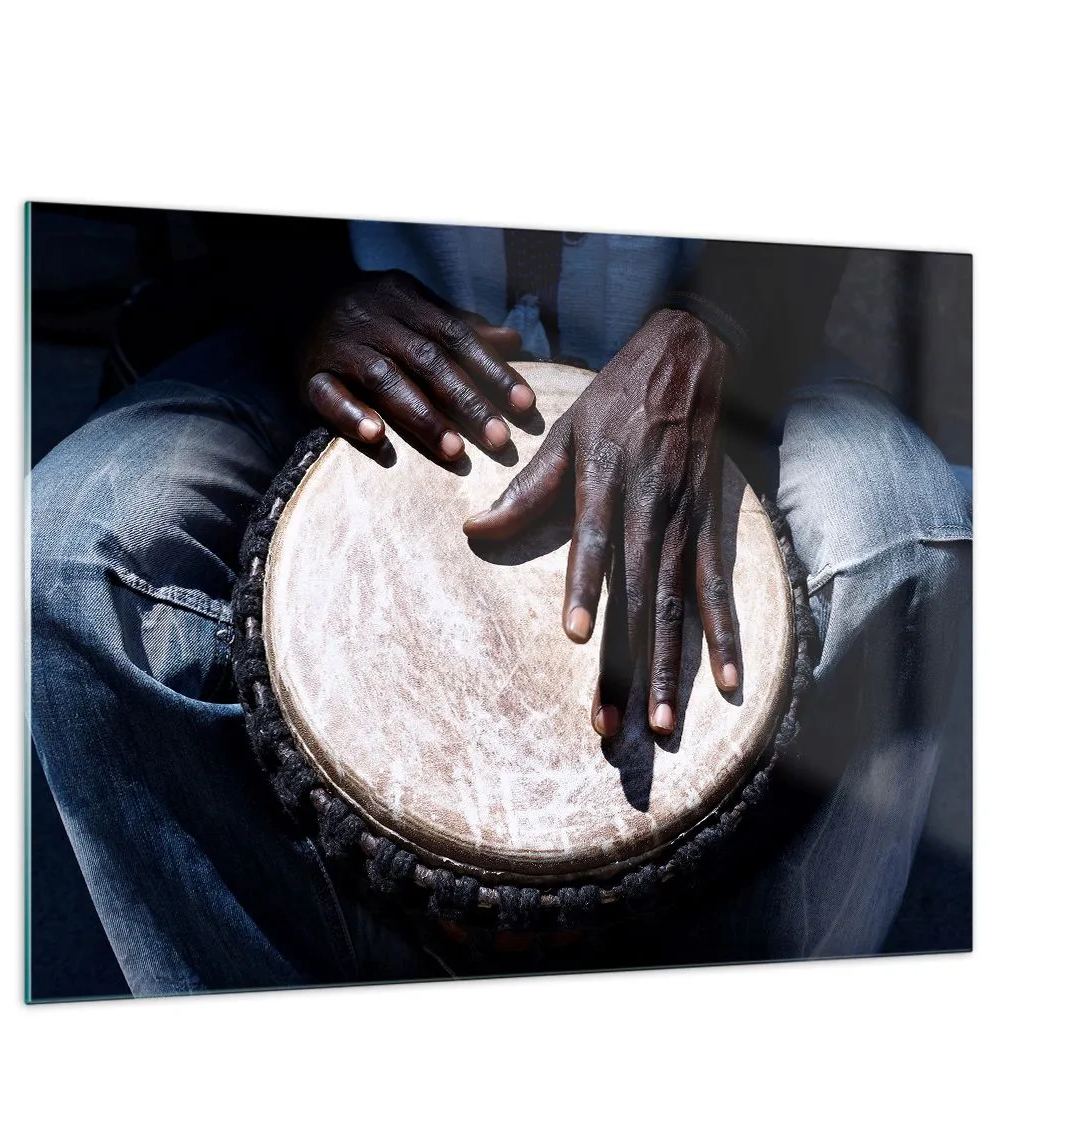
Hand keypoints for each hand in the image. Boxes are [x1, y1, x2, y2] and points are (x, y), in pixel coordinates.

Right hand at [301, 270, 535, 461]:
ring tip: (454, 450)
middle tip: (499, 439)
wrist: (295, 298)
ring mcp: (341, 347)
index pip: (458, 337)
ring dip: (421, 416)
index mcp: (407, 301)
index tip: (525, 405)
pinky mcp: (310, 374)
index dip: (493, 371)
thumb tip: (512, 339)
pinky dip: (351, 414)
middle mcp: (376, 321)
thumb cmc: (371, 312)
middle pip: (428, 361)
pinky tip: (376, 436)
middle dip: (467, 402)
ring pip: (385, 380)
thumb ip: (460, 326)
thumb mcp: (415, 307)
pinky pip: (329, 395)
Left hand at [463, 309, 736, 738]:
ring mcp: (686, 524)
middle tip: (612, 725)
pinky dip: (725, 637)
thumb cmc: (618, 398)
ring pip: (677, 607)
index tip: (577, 635)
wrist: (694, 358)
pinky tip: (727, 682)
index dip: (587, 588)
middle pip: (638, 596)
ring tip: (659, 724)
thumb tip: (473, 530)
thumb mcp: (564, 431)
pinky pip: (718, 590)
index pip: (596, 543)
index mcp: (607, 483)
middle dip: (625, 664)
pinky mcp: (712, 529)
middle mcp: (652, 509)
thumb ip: (525, 489)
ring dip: (669, 669)